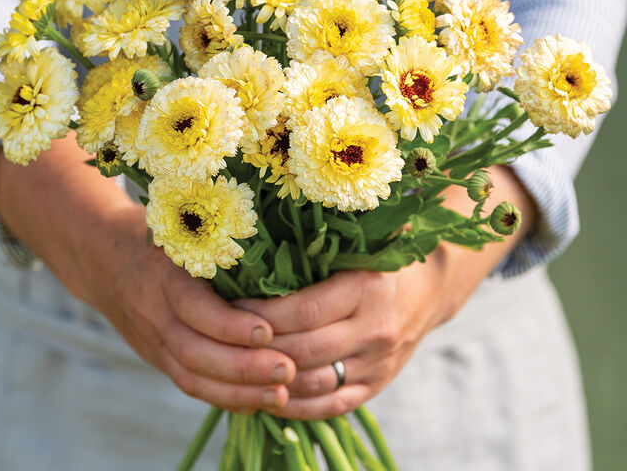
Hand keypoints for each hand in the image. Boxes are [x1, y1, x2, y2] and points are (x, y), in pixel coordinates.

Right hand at [0, 133, 295, 412]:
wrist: (97, 254)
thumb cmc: (155, 227)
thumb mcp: (176, 219)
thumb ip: (213, 230)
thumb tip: (280, 227)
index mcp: (159, 272)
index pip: (192, 307)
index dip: (228, 323)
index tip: (269, 330)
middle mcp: (152, 311)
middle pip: (194, 352)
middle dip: (243, 367)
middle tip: (288, 370)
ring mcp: (151, 339)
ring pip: (192, 377)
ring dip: (239, 391)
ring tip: (283, 396)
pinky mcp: (156, 356)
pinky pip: (189, 384)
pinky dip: (225, 397)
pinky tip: (260, 400)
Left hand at [235, 166, 536, 418]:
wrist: (430, 288)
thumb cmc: (376, 258)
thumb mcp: (354, 245)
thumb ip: (313, 249)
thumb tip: (253, 250)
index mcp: (365, 288)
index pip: (303, 311)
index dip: (261, 315)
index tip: (227, 309)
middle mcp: (375, 329)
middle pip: (304, 349)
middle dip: (258, 348)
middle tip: (222, 341)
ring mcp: (378, 363)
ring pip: (315, 382)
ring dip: (272, 380)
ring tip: (238, 368)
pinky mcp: (376, 385)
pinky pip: (332, 405)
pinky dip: (296, 406)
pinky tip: (269, 395)